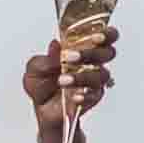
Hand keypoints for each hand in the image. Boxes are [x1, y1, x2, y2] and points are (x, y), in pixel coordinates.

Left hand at [23, 25, 116, 140]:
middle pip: (108, 53)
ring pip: (101, 75)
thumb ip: (45, 58)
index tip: (96, 36)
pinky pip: (95, 96)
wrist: (41, 108)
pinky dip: (85, 96)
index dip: (107, 34)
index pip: (107, 36)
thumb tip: (55, 46)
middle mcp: (93, 62)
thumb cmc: (42, 82)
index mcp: (84, 47)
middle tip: (71, 57)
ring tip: (62, 80)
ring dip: (82, 76)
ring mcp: (94, 81)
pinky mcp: (91, 98)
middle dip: (91, 53)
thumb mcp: (35, 67)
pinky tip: (74, 96)